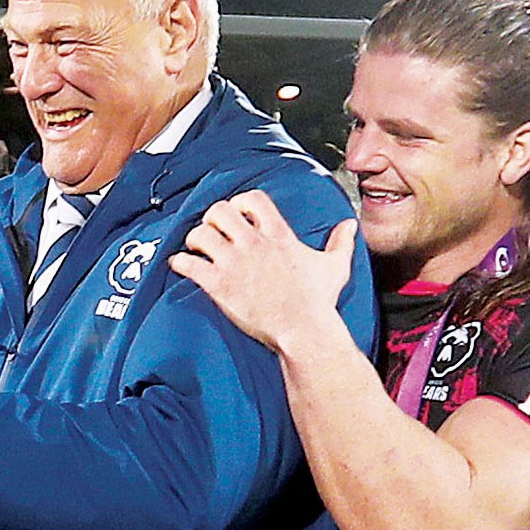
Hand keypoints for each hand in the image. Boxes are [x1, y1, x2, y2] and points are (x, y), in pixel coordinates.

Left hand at [169, 188, 357, 353]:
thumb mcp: (335, 266)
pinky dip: (180, 262)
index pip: (252, 199)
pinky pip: (189, 264)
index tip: (238, 213)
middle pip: (220, 211)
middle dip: (213, 218)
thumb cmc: (317, 302)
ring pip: (200, 233)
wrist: (302, 330)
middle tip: (213, 231)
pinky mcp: (219, 285)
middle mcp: (253, 244)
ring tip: (196, 248)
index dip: (240, 202)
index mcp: (278, 235)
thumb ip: (341, 242)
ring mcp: (234, 263)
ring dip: (194, 238)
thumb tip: (349, 226)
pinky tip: (181, 265)